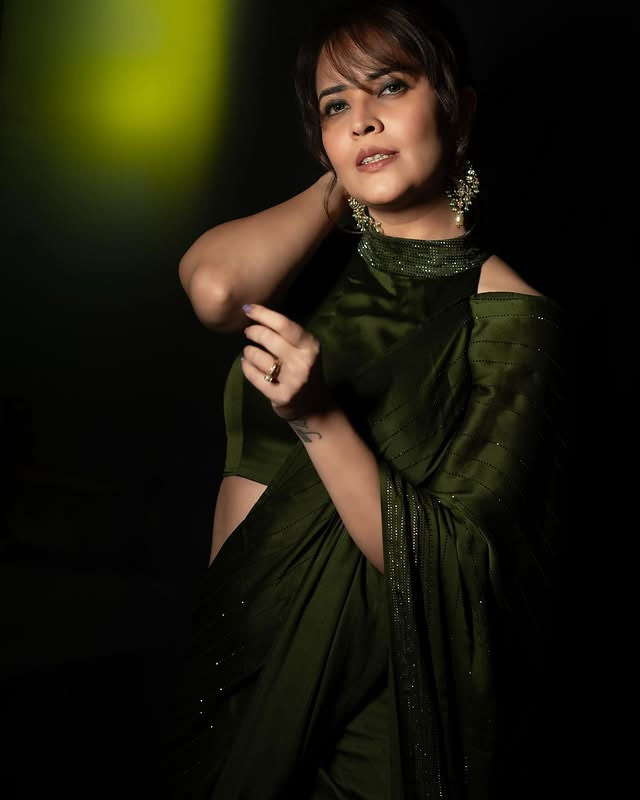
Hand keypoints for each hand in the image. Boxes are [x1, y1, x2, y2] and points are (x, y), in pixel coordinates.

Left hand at [241, 303, 334, 420]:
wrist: (316, 406)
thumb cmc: (305, 371)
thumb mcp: (304, 350)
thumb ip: (287, 335)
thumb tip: (257, 314)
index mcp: (310, 345)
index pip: (283, 324)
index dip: (262, 314)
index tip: (248, 309)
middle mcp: (303, 361)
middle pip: (268, 338)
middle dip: (253, 332)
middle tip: (249, 332)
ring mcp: (293, 381)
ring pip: (258, 357)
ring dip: (248, 352)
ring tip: (249, 352)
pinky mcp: (281, 396)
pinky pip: (255, 377)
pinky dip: (247, 368)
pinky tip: (247, 365)